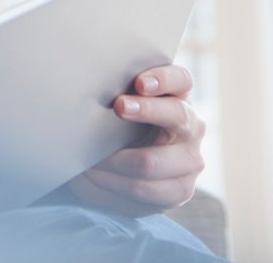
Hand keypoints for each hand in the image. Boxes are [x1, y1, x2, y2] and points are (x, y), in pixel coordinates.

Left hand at [68, 64, 205, 216]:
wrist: (131, 163)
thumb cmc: (121, 122)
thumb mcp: (122, 104)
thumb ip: (115, 91)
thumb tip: (81, 86)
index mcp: (179, 97)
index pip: (180, 79)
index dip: (163, 78)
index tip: (140, 82)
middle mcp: (191, 128)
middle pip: (175, 116)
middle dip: (143, 112)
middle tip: (116, 108)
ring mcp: (189, 163)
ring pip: (151, 163)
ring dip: (112, 160)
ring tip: (83, 157)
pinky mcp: (177, 192)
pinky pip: (141, 195)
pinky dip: (107, 187)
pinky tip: (85, 179)